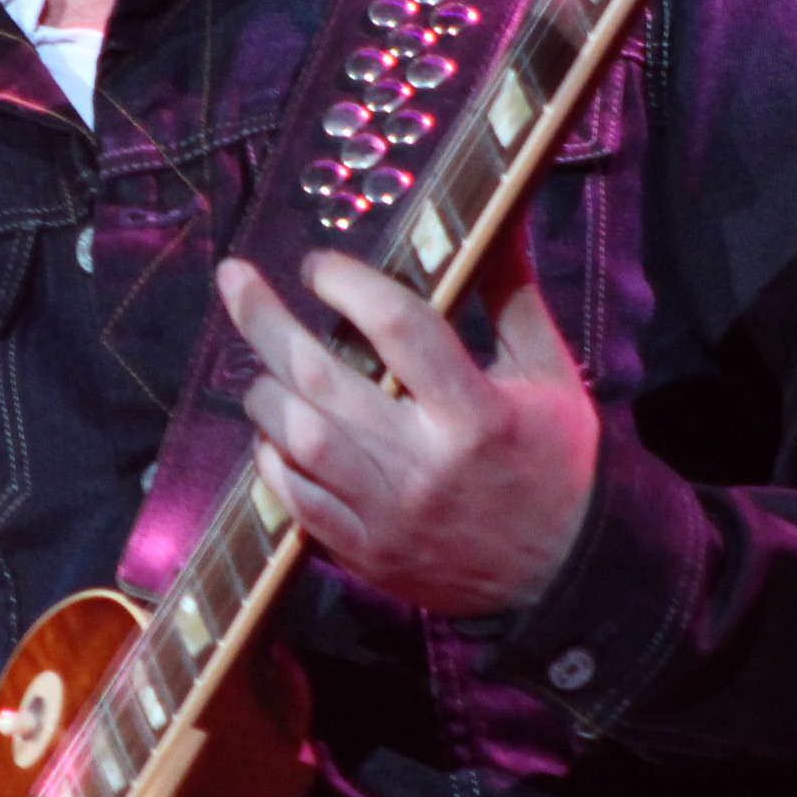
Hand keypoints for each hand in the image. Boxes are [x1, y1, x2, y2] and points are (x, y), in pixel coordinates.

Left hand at [219, 244, 599, 617]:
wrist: (562, 577)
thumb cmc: (556, 462)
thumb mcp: (548, 374)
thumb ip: (511, 296)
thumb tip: (494, 219)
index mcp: (475, 412)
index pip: (397, 327)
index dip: (349, 283)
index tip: (320, 265)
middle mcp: (423, 462)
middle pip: (322, 379)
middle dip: (266, 320)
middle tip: (234, 279)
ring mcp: (388, 513)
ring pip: (298, 439)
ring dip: (265, 393)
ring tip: (260, 365)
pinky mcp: (365, 552)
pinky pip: (294, 499)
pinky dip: (272, 458)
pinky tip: (274, 430)